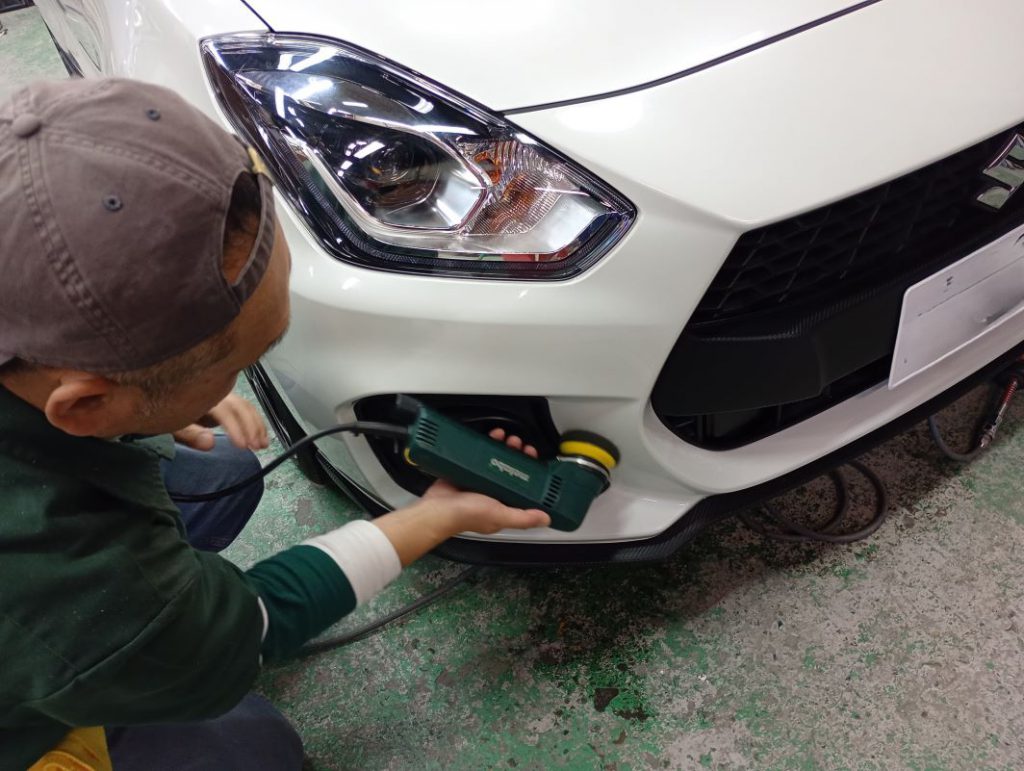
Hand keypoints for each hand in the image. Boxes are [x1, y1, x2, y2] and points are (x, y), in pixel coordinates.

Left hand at [172, 394, 268, 450]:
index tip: (242, 445)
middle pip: (240, 407)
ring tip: (262, 444)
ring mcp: (223, 396)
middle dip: (251, 427)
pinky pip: (246, 409)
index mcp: (202, 397)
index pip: (225, 411)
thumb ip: (190, 434)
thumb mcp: (173, 425)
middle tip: (256, 447)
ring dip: (257, 426)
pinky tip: (261, 436)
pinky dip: (256, 422)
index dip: (235, 428)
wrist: (159, 399)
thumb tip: (210, 442)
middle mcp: (216, 393)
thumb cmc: (165, 414)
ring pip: (246, 407)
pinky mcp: (228, 402)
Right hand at [372, 428, 550, 565]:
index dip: (531, 471)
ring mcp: (480, 481)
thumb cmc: (467, 515)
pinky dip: (488, 444)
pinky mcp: (468, 471)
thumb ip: (523, 518)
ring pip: (497, 459)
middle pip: (511, 469)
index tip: (533, 458)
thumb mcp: (500, 516)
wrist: (437, 509)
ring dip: (505, 447)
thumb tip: (546, 518)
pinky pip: (480, 455)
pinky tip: (493, 435)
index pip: (524, 485)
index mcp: (504, 504)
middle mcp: (494, 493)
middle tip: (520, 444)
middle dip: (518, 454)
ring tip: (508, 438)